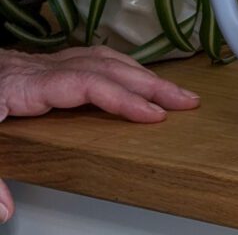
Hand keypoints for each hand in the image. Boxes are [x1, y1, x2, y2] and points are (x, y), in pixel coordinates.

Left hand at [0, 46, 199, 222]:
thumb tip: (4, 211)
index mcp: (20, 85)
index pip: (87, 84)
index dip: (123, 99)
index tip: (155, 115)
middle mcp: (33, 68)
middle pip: (104, 67)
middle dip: (150, 84)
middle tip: (187, 102)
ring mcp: (34, 64)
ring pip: (99, 57)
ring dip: (139, 73)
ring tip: (169, 91)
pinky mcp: (32, 67)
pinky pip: (88, 58)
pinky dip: (118, 66)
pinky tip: (128, 77)